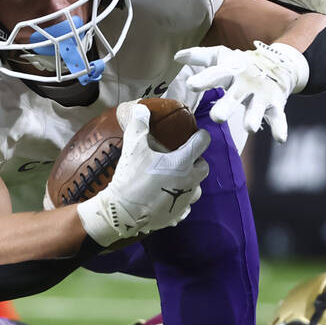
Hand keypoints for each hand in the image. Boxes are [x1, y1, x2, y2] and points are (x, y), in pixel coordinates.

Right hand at [76, 102, 209, 246]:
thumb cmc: (130, 177)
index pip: (202, 142)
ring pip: (197, 188)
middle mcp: (190, 181)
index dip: (200, 136)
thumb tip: (141, 109)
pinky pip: (184, 207)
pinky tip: (167, 198)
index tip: (195, 135)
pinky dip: (179, 201)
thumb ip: (139, 125)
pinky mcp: (177, 215)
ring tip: (174, 179)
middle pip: (203, 166)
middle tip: (181, 158)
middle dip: (196, 161)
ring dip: (190, 181)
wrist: (122, 212)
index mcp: (183, 162)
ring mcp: (185, 200)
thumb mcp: (133, 146)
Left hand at [178, 41, 306, 142]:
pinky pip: (278, 117)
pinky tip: (279, 139)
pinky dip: (280, 128)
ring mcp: (262, 94)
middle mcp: (247, 82)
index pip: (216, 74)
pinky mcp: (276, 105)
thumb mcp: (222, 57)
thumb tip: (176, 56)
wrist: (278, 64)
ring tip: (249, 128)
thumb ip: (200, 57)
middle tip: (217, 117)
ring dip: (254, 116)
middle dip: (228, 105)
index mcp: (232, 70)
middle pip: (236, 95)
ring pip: (258, 107)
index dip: (204, 79)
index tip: (191, 85)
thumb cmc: (241, 65)